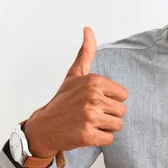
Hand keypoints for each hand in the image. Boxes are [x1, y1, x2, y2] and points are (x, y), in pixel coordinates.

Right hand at [24, 27, 128, 157]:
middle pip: (122, 111)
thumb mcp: (75, 74)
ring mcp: (89, 116)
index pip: (123, 95)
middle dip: (109, 115)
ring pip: (117, 125)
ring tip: (89, 123)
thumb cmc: (63, 100)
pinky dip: (100, 139)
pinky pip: (109, 139)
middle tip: (91, 114)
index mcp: (94, 81)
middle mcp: (92, 97)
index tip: (95, 101)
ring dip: (105, 127)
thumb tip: (88, 28)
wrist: (44, 127)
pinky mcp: (87, 135)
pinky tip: (86, 133)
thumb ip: (86, 52)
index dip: (111, 100)